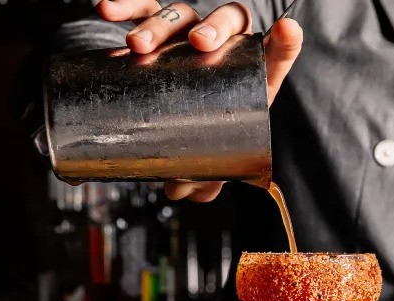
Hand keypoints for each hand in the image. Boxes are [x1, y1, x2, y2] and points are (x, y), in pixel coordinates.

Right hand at [96, 1, 302, 201]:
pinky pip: (143, 9)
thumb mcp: (213, 158)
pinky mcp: (158, 30)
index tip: (287, 31)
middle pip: (226, 22)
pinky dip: (127, 7)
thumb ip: (204, 180)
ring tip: (138, 45)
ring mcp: (190, 33)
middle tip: (199, 44)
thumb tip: (179, 190)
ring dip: (160, 24)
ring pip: (181, 15)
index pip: (274, 54)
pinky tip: (106, 10)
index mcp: (250, 74)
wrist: (178, 119)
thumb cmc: (205, 135)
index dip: (284, 43)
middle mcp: (222, 45)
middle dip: (213, 28)